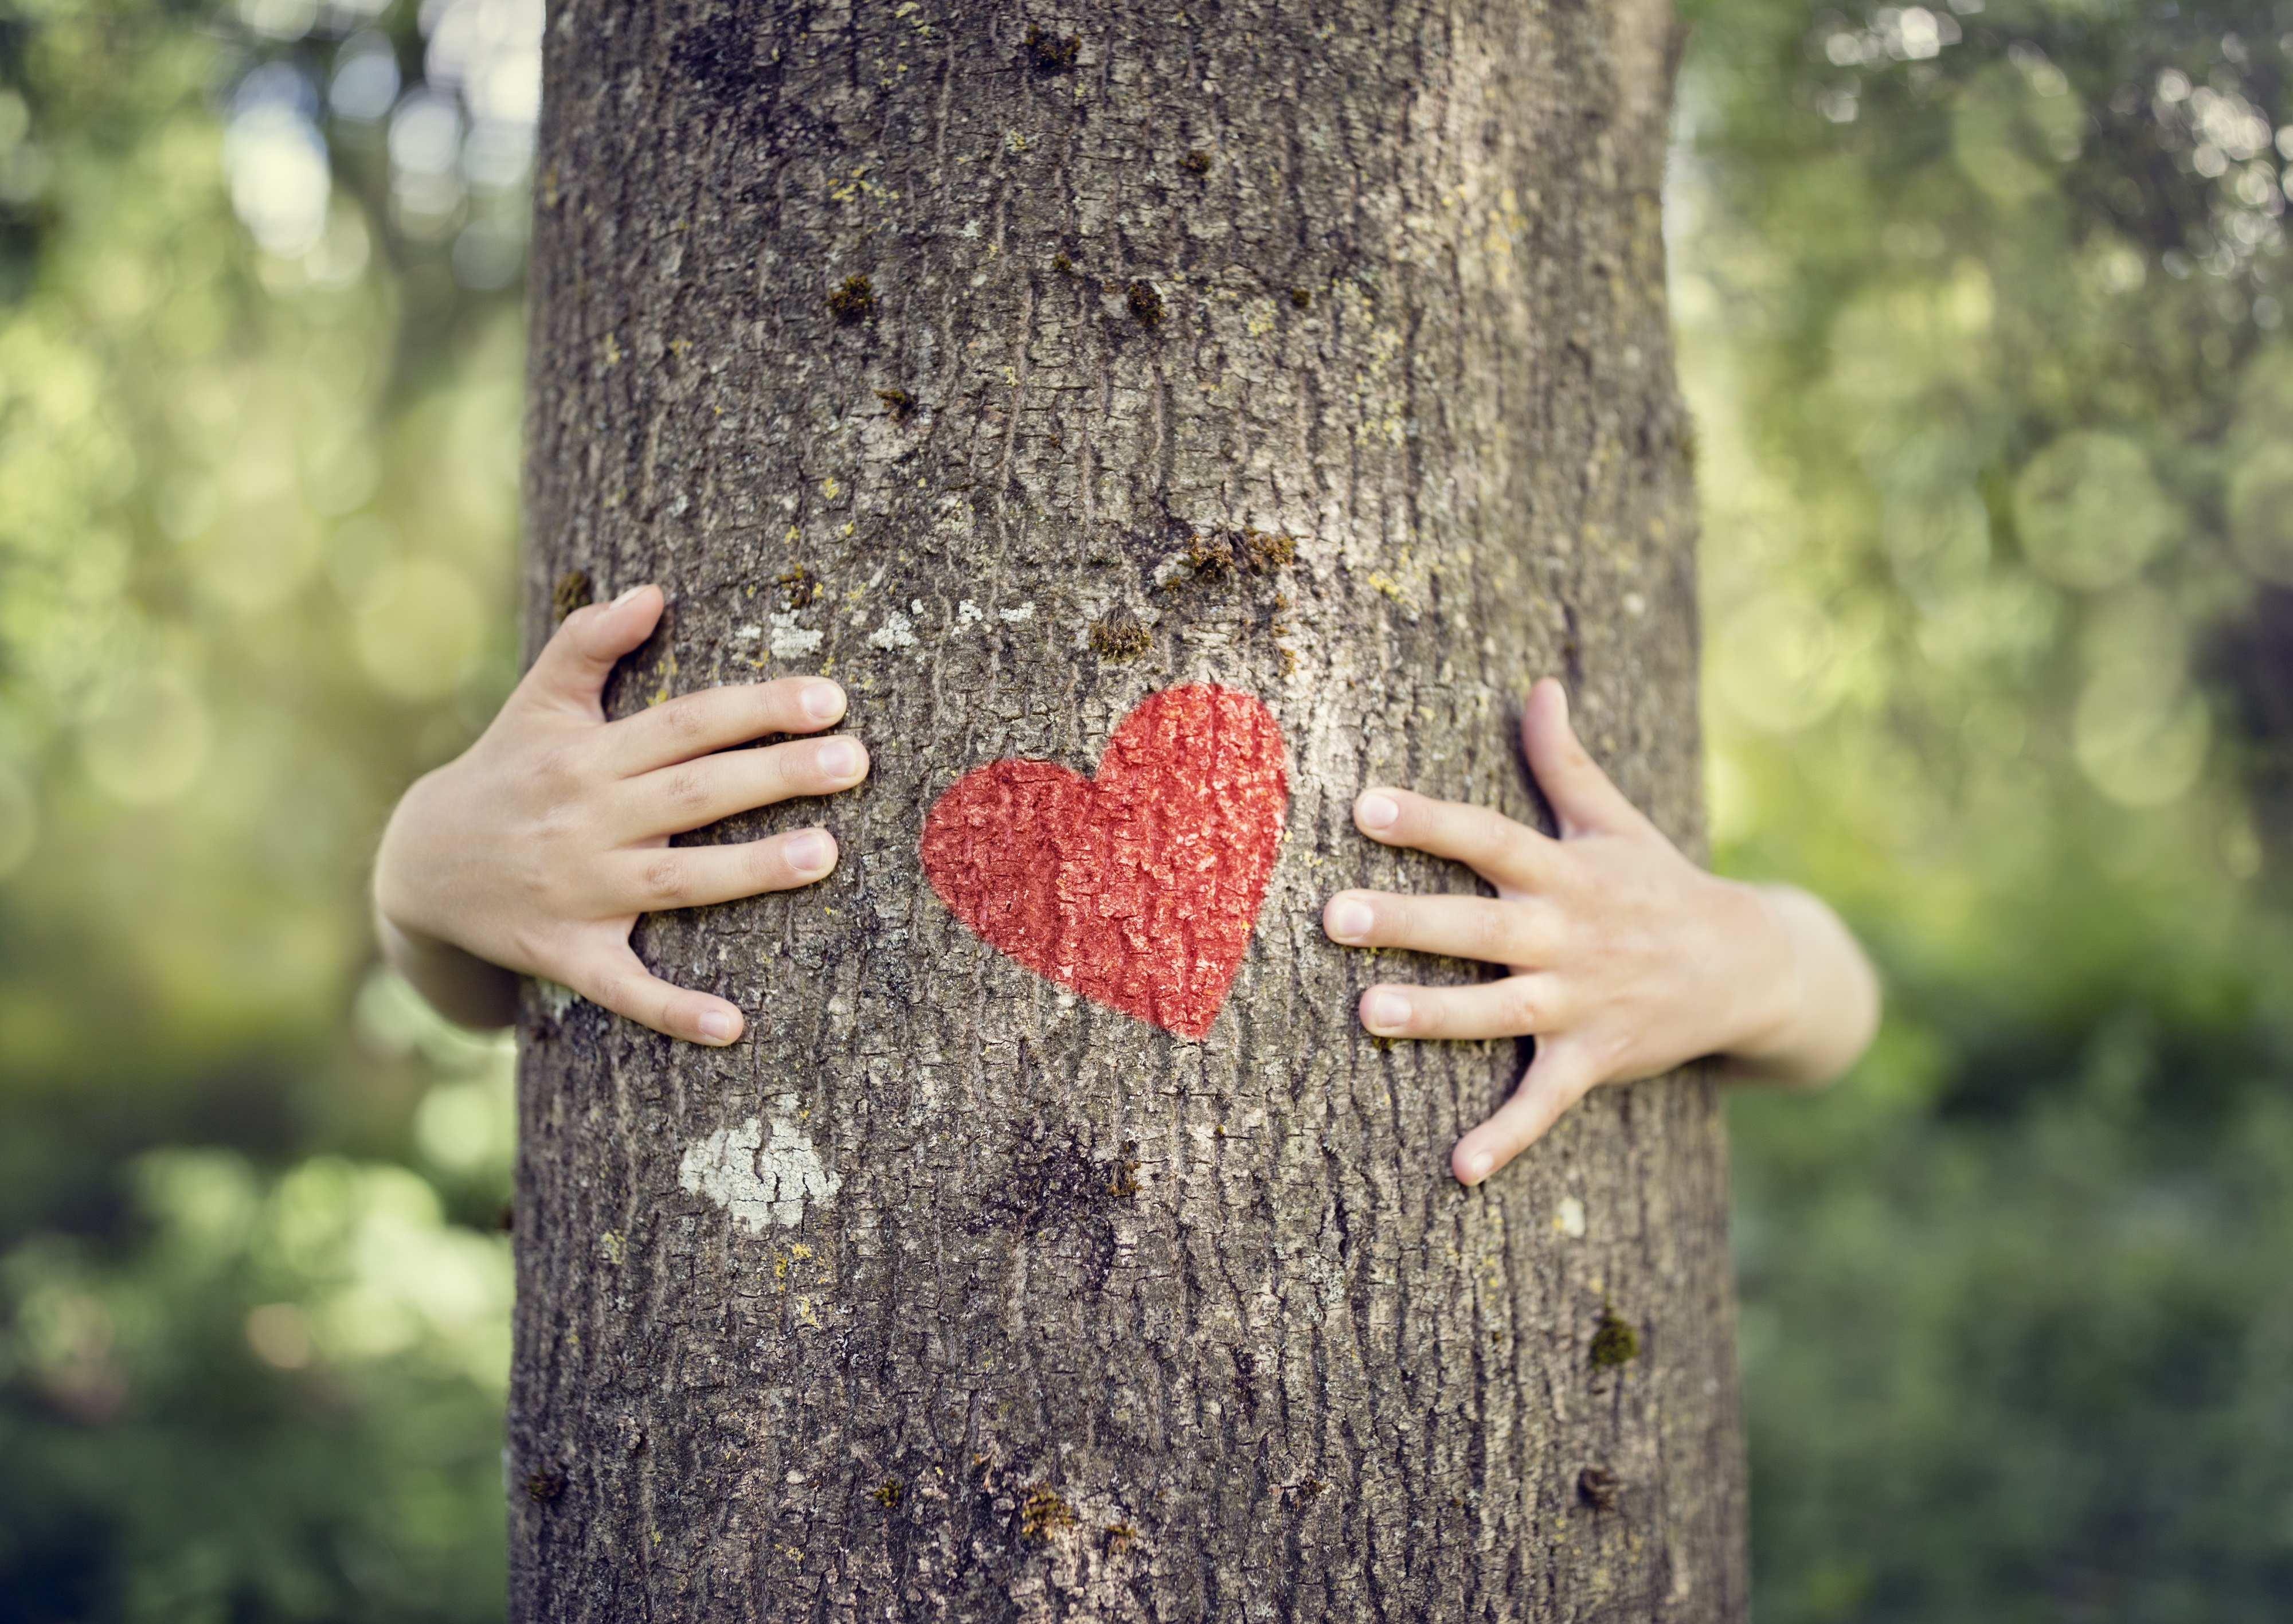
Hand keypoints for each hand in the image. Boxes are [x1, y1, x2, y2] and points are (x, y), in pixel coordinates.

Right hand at [371, 584, 868, 1045]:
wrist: (417, 869)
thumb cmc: (504, 772)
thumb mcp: (536, 702)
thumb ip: (588, 643)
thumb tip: (651, 592)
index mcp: (587, 754)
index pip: (686, 724)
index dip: (757, 709)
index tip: (831, 699)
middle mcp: (585, 820)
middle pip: (694, 793)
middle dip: (776, 775)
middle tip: (856, 761)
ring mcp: (576, 891)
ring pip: (675, 882)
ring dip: (750, 872)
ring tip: (826, 854)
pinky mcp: (563, 954)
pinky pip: (623, 987)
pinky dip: (673, 1009)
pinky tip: (733, 1026)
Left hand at [1322, 679, 1877, 1185]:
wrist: (1753, 966)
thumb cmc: (1661, 885)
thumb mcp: (1617, 822)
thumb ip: (1565, 761)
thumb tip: (1539, 686)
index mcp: (1566, 872)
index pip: (1490, 838)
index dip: (1430, 822)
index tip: (1365, 804)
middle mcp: (1568, 934)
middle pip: (1479, 924)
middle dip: (1409, 920)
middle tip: (1335, 914)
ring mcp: (1582, 1000)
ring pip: (1499, 1010)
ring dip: (1436, 1015)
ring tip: (1368, 1013)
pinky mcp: (1595, 1058)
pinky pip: (1546, 1102)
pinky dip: (1507, 1138)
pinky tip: (1459, 1169)